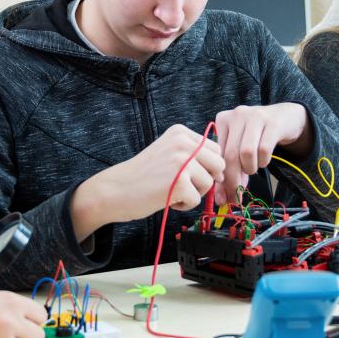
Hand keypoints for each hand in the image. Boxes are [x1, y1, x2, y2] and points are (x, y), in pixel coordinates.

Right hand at [72, 124, 223, 238]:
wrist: (115, 190)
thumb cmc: (143, 176)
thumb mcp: (168, 153)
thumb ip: (193, 156)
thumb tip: (223, 172)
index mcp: (180, 132)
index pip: (214, 149)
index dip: (207, 167)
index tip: (190, 175)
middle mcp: (182, 142)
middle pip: (218, 164)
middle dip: (205, 179)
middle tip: (183, 185)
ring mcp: (181, 161)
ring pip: (209, 183)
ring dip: (193, 193)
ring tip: (171, 191)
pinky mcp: (180, 182)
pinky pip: (197, 199)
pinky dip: (183, 205)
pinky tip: (166, 198)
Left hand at [212, 103, 310, 204]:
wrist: (285, 117)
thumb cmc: (257, 135)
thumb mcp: (240, 148)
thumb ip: (231, 170)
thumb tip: (223, 198)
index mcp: (223, 120)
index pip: (218, 155)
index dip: (220, 180)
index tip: (223, 198)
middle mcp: (237, 115)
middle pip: (231, 155)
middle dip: (233, 181)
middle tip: (238, 195)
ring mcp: (255, 116)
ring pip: (246, 152)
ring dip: (250, 168)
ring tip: (252, 168)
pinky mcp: (273, 123)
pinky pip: (264, 149)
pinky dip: (263, 161)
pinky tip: (263, 160)